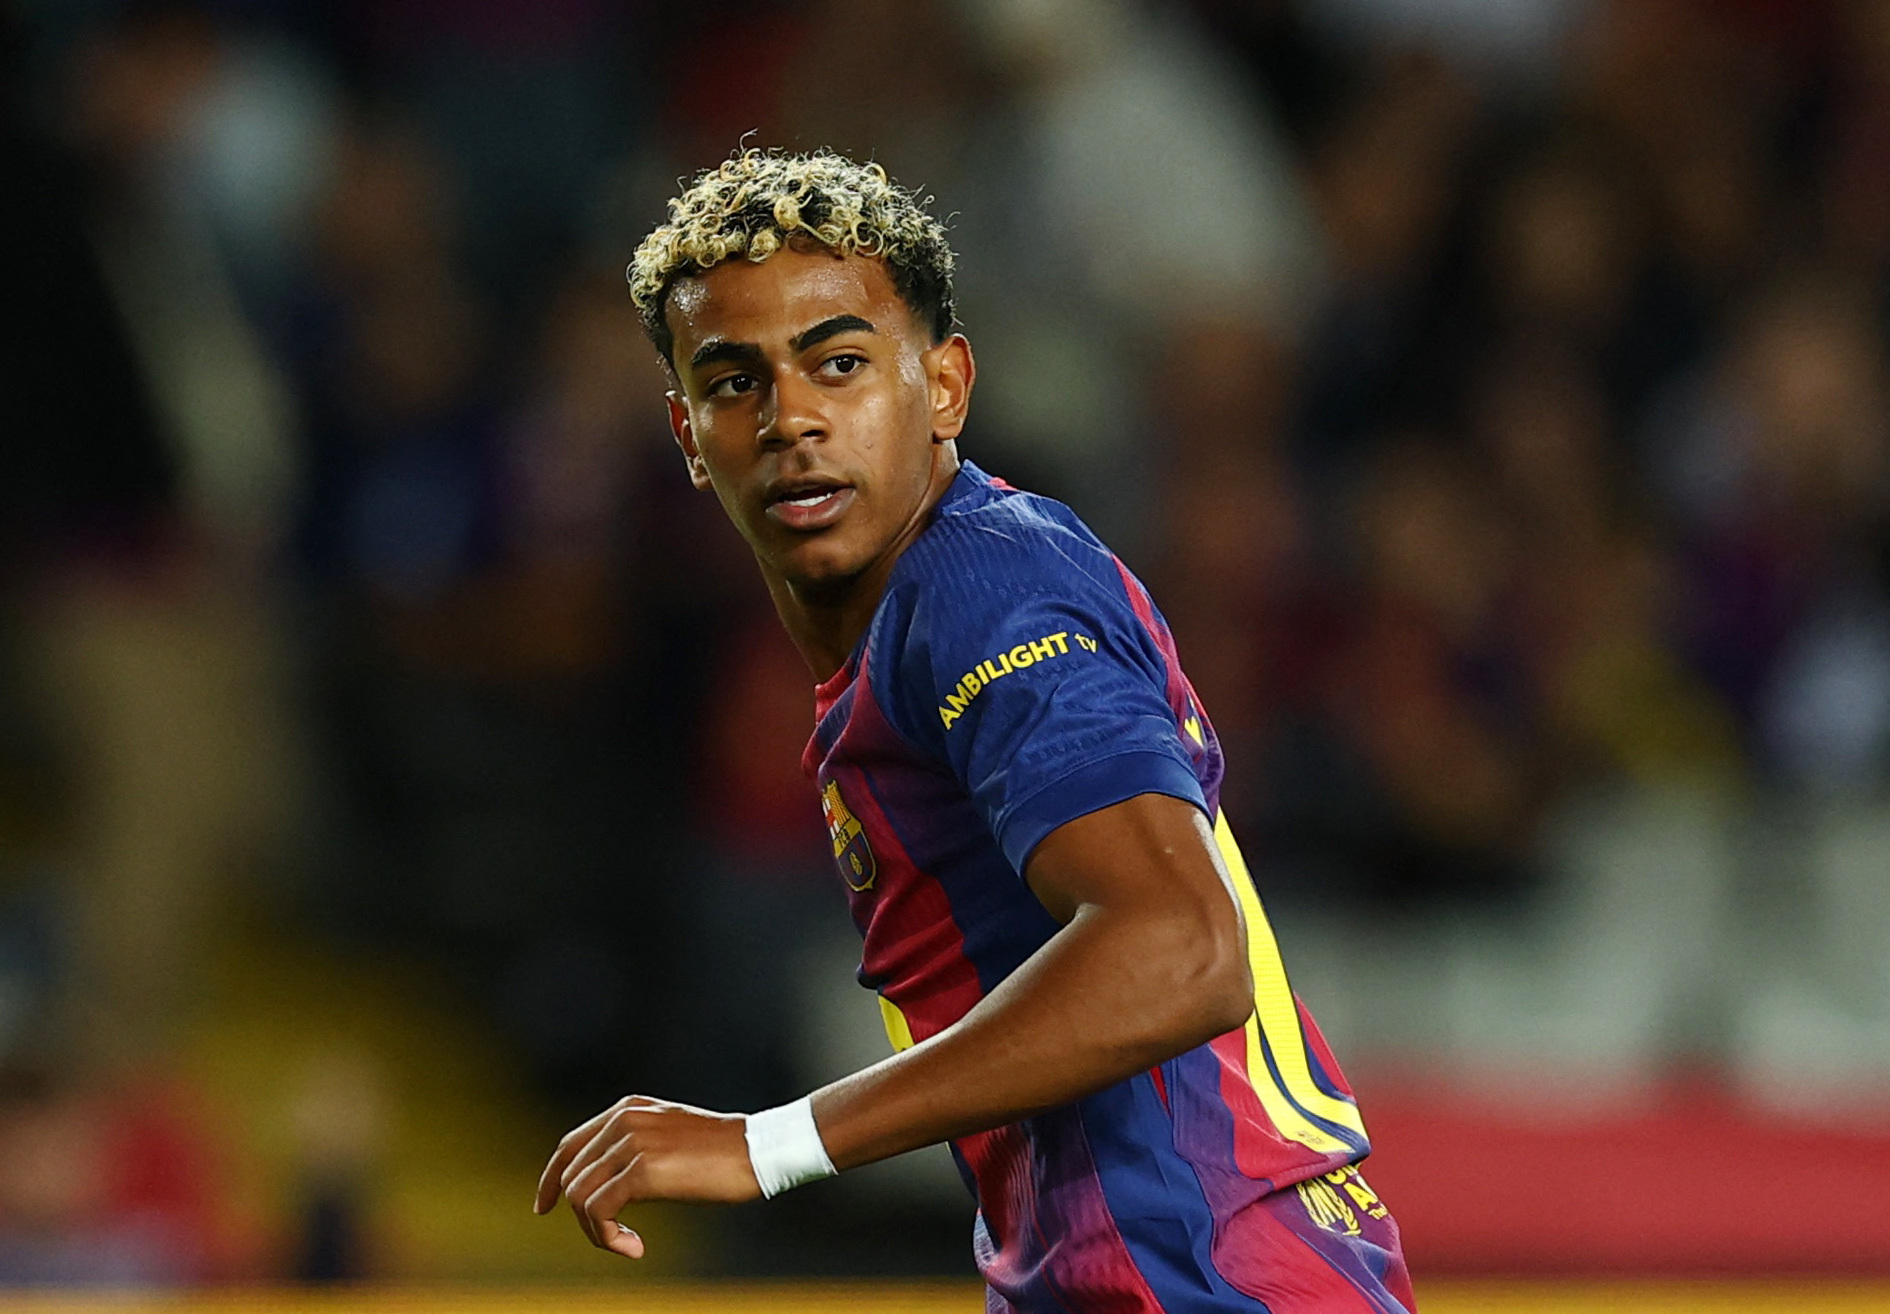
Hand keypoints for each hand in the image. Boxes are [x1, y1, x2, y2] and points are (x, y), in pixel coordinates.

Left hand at [532, 1095, 761, 1256]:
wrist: (757, 1151)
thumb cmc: (721, 1153)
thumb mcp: (668, 1136)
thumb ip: (635, 1146)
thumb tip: (606, 1183)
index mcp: (628, 1109)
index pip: (569, 1145)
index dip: (549, 1179)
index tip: (543, 1208)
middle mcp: (623, 1120)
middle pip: (571, 1178)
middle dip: (584, 1218)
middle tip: (617, 1238)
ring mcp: (631, 1143)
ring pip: (579, 1198)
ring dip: (597, 1232)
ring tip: (627, 1243)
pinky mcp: (642, 1170)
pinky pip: (598, 1211)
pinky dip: (607, 1238)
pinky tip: (634, 1247)